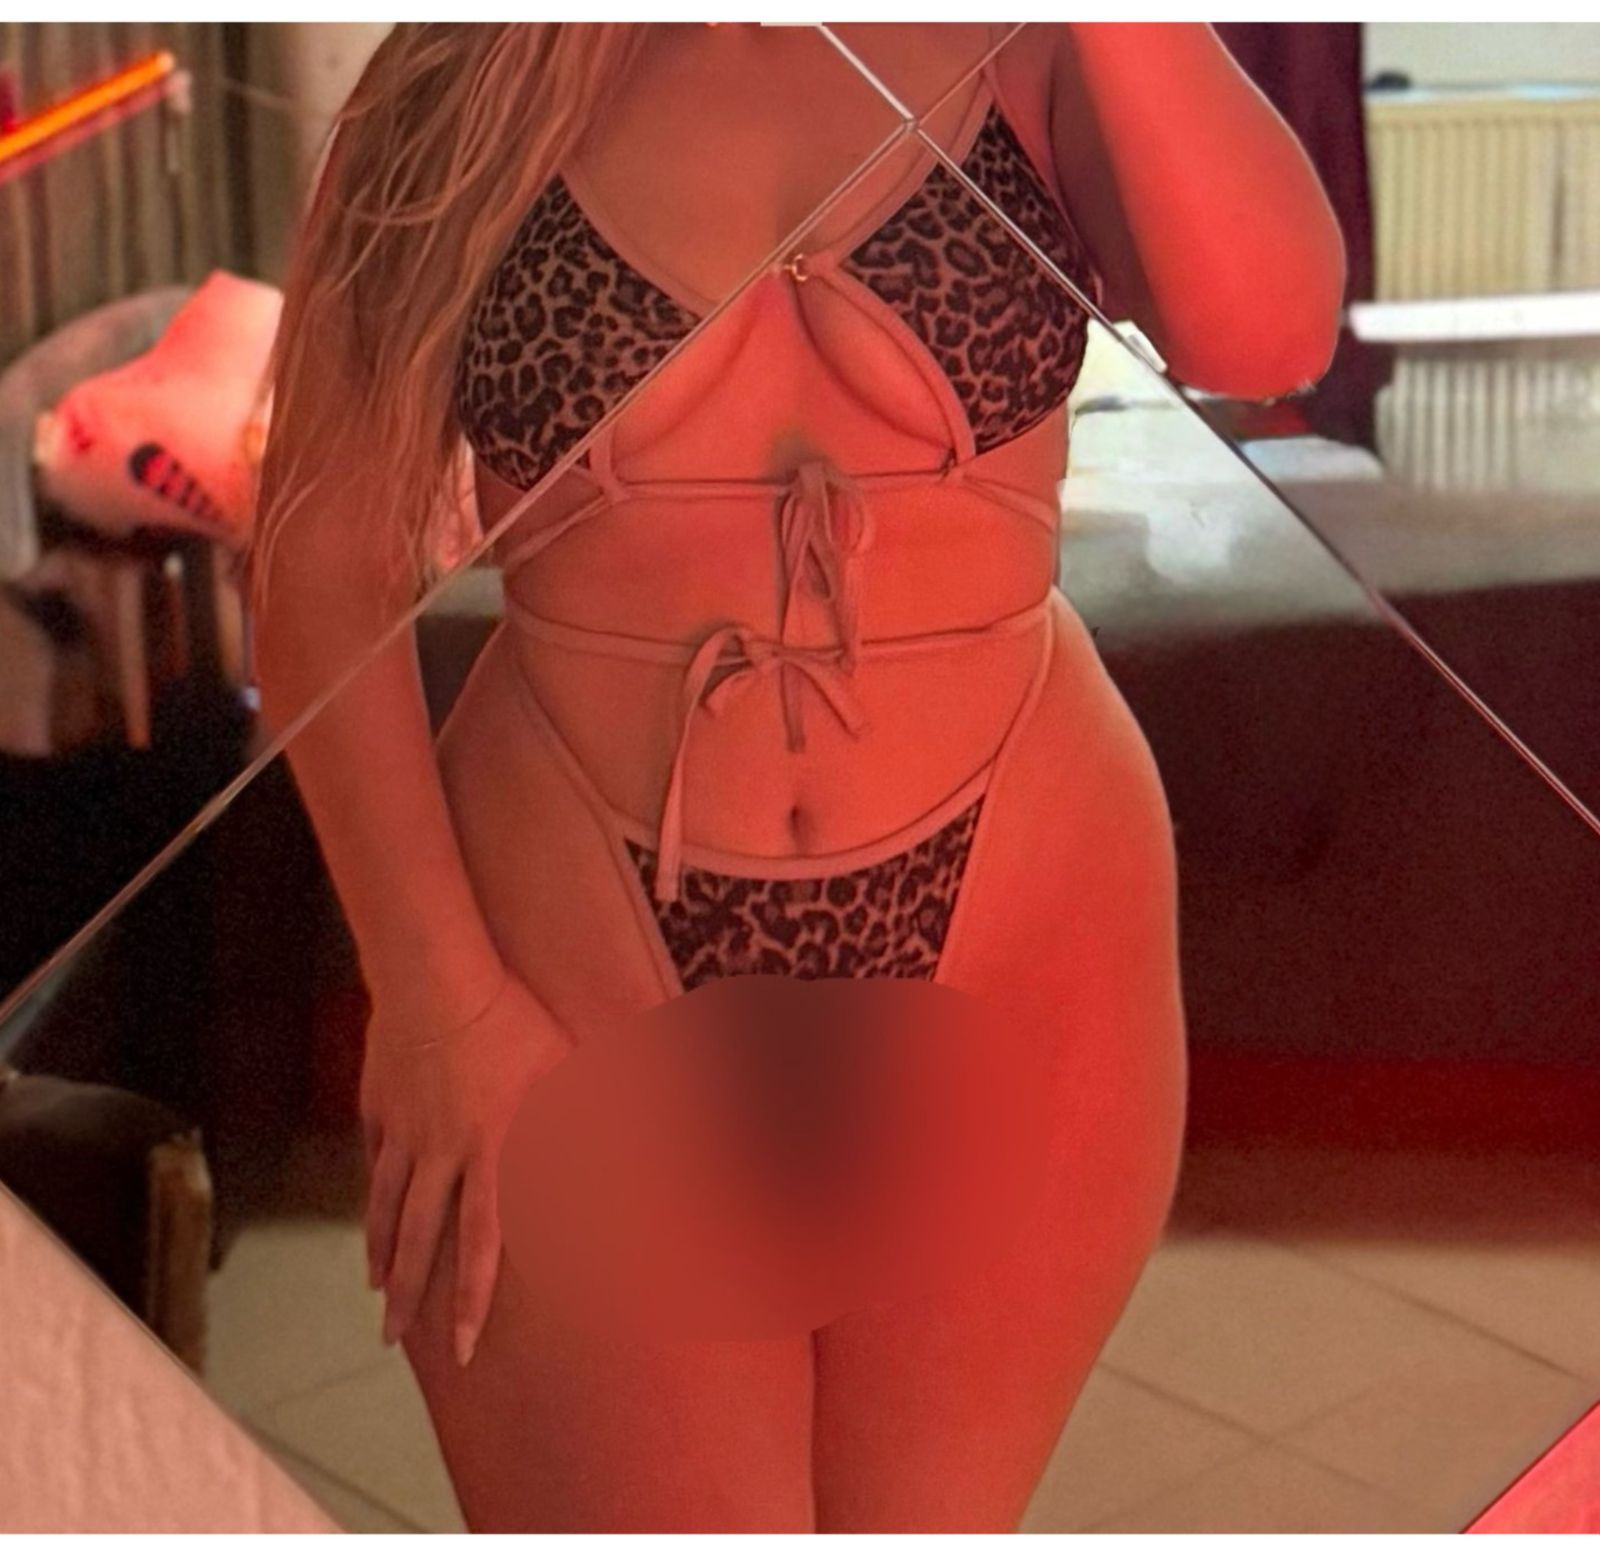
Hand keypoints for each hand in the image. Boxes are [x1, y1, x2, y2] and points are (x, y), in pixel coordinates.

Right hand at [360, 969, 572, 1365]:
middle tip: (392, 1340)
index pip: (483, 1244)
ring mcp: (404, 1134)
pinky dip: (369, 1199)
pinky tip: (369, 1219)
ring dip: (384, 1255)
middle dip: (411, 1296)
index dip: (473, 1300)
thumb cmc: (514, 1023)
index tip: (462, 1347)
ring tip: (379, 1291)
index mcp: (492, 1152)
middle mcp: (443, 1155)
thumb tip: (641, 1153)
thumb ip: (597, 1118)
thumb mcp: (567, 1070)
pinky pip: (373, 1163)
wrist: (437, 981)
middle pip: (422, 1240)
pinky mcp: (379, 1108)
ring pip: (389, 1208)